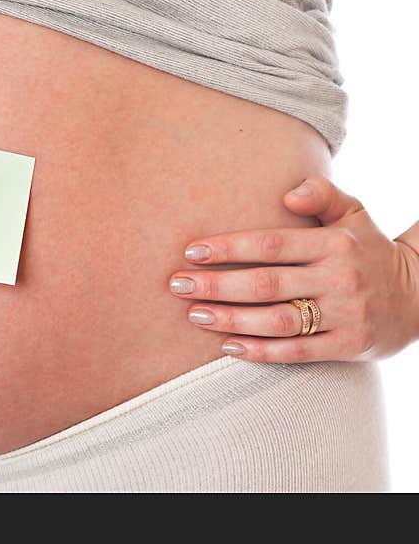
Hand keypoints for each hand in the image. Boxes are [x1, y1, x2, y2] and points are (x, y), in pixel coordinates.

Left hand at [168, 176, 418, 362]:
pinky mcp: (348, 345)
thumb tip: (288, 192)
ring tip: (194, 314)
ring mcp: (345, 314)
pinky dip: (260, 350)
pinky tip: (227, 346)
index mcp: (334, 244)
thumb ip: (323, 194)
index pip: (271, 244)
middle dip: (216, 285)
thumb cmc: (367, 250)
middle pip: (266, 283)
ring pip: (277, 320)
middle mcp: (339, 279)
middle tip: (177, 285)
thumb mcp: (354, 214)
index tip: (191, 253)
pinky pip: (297, 351)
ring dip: (230, 319)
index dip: (228, 248)